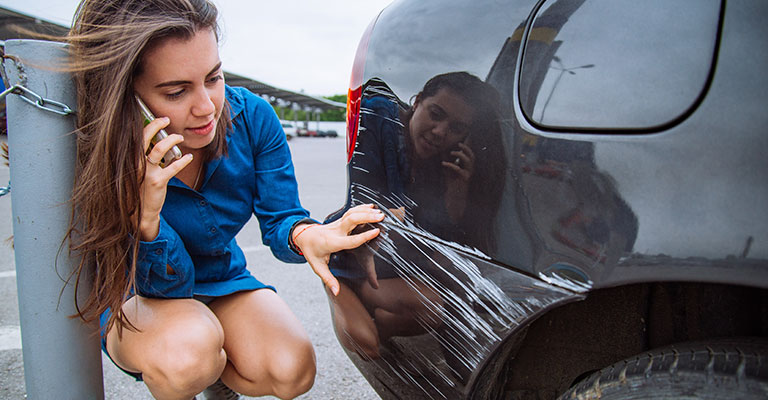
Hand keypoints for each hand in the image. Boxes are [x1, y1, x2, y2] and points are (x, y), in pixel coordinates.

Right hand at [139, 117, 192, 240]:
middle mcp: (135, 163)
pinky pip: (172, 167)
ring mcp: (146, 172)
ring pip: (160, 149)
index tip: (158, 119)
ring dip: (171, 140)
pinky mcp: (157, 182)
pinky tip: (189, 157)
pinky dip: (183, 160)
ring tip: (179, 137)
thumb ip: (141, 157)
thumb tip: (155, 142)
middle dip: (157, 125)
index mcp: (130, 159)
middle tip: (167, 120)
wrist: (139, 213)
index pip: (137, 137)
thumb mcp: (136, 171)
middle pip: (146, 137)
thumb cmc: (139, 190)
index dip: (148, 125)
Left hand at [294, 204, 384, 295]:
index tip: (376, 232)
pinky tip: (371, 206)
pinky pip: (351, 211)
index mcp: (332, 243)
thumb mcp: (318, 267)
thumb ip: (329, 279)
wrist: (303, 235)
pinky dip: (361, 207)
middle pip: (352, 221)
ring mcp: (337, 224)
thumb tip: (337, 292)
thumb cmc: (311, 252)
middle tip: (381, 217)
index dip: (364, 236)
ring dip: (366, 211)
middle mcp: (335, 231)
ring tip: (380, 212)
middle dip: (367, 217)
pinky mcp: (339, 220)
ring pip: (352, 214)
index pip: (350, 240)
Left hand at [441, 141, 474, 220]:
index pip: (469, 154)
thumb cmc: (452, 185)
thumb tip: (441, 151)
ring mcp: (468, 174)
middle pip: (472, 155)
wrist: (454, 198)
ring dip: (461, 155)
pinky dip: (451, 165)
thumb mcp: (448, 171)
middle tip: (459, 143)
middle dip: (467, 148)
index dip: (469, 145)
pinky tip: (444, 163)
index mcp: (467, 166)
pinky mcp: (464, 179)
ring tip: (453, 152)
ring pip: (469, 161)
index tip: (469, 135)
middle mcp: (469, 169)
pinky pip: (459, 170)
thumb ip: (447, 162)